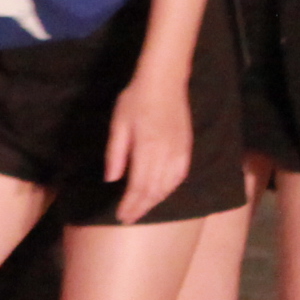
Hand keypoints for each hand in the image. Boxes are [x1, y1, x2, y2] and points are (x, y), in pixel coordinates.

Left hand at [102, 68, 195, 224]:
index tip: (121, 216)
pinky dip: (170, 190)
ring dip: (155, 201)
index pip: (139, 186)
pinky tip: (161, 193)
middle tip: (129, 218)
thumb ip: (115, 154)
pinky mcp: (187, 149)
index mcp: (147, 149)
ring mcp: (179, 152)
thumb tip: (112, 180)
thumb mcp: (118, 124)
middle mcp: (166, 155)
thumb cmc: (136, 100)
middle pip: (154, 191)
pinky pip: (180, 177)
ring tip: (141, 209)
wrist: (165, 81)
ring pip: (168, 187)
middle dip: (141, 207)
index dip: (130, 205)